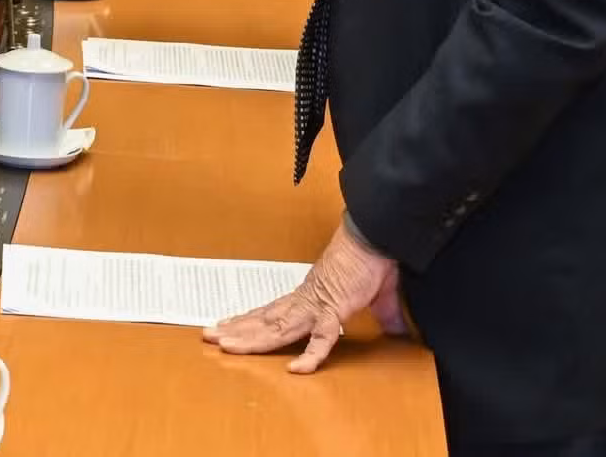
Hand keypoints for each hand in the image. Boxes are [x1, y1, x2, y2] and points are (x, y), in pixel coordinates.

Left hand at [203, 220, 404, 373]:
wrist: (375, 236)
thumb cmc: (371, 260)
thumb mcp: (376, 296)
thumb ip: (383, 315)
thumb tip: (398, 330)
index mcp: (309, 297)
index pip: (272, 313)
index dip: (249, 321)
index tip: (227, 327)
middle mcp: (305, 301)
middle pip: (265, 321)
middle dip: (236, 330)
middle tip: (207, 336)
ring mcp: (316, 305)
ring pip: (277, 328)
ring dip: (250, 338)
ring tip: (223, 344)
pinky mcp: (334, 309)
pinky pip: (321, 337)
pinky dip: (310, 354)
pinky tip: (296, 369)